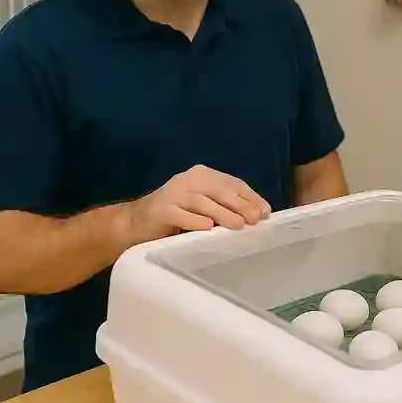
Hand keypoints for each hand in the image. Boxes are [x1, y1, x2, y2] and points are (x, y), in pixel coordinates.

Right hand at [122, 164, 271, 244]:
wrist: (136, 223)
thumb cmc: (177, 216)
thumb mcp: (204, 206)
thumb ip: (224, 206)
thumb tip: (256, 215)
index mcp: (202, 175)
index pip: (232, 183)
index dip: (250, 196)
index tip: (265, 212)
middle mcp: (188, 179)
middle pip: (219, 190)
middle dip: (240, 205)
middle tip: (256, 220)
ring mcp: (173, 193)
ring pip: (203, 201)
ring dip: (223, 213)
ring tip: (239, 226)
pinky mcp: (161, 209)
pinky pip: (181, 214)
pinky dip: (195, 221)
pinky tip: (208, 228)